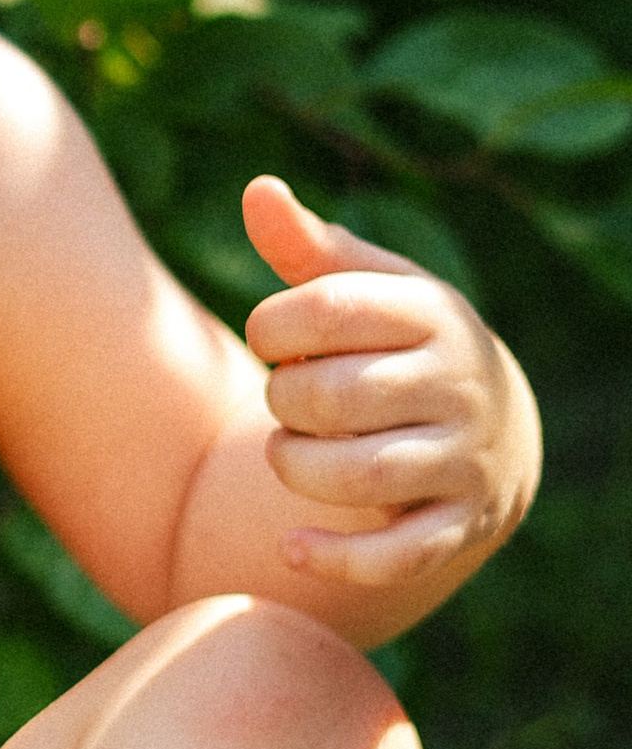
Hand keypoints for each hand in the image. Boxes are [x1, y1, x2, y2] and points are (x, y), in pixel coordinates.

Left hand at [240, 174, 538, 595]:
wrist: (490, 435)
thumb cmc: (399, 348)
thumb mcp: (369, 291)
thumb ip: (308, 250)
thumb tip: (258, 190)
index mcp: (432, 312)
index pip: (327, 308)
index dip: (272, 325)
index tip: (272, 337)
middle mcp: (457, 384)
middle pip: (332, 396)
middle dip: (284, 401)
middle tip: (288, 401)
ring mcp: (462, 458)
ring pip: (358, 474)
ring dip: (296, 467)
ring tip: (290, 452)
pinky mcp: (456, 525)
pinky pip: (397, 554)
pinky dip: (337, 558)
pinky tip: (289, 546)